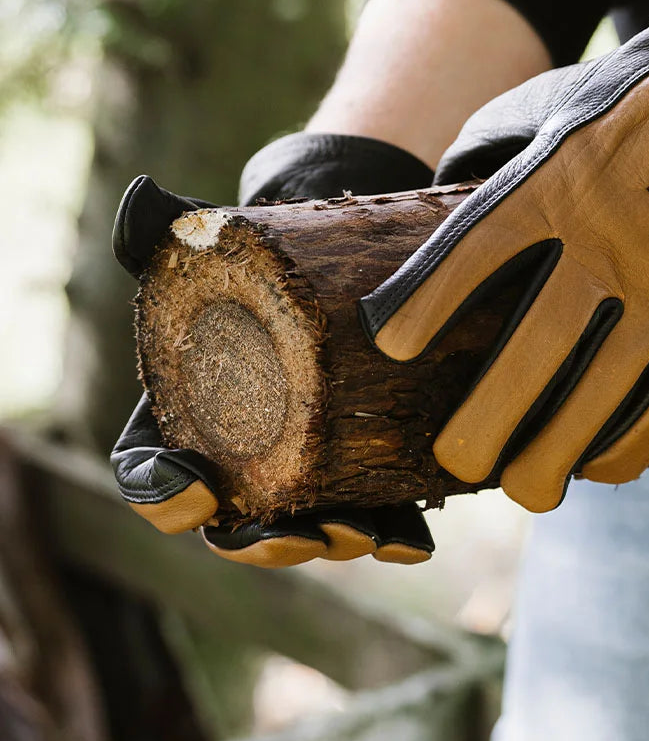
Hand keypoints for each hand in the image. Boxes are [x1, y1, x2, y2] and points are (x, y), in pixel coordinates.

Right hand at [110, 134, 436, 565]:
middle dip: (267, 542)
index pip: (158, 477)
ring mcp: (307, 469)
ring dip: (336, 541)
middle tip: (297, 532)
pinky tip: (417, 534)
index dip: (168, 495)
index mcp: (189, 421)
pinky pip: (377, 510)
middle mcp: (245, 460)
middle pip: (240, 525)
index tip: (193, 489)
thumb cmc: (259, 266)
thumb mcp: (215, 246)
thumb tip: (139, 198)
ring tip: (365, 533)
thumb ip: (171, 228)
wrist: (332, 264)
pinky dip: (396, 530)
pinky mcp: (364, 464)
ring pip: (311, 527)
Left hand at [362, 0, 648, 512]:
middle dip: (485, 423)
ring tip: (525, 488)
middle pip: (531, 353)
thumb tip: (438, 199)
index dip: (427, 303)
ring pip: (597, 398)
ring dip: (552, 457)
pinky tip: (598, 465)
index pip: (472, 253)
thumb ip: (488, 153)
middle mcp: (606, 241)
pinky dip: (625, 447)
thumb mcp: (548, 107)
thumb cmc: (631, 109)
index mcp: (552, 184)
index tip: (392, 345)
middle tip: (459, 461)